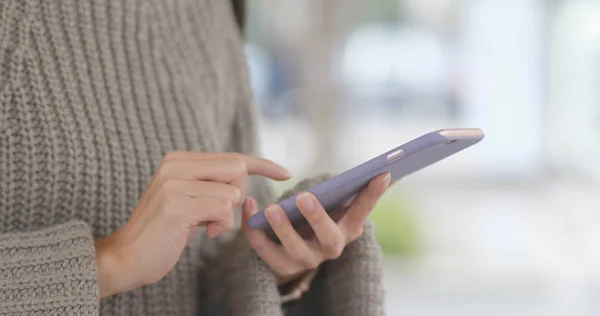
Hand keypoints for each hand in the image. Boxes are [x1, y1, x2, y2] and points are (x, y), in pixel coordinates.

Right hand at [95, 152, 289, 297]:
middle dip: (238, 197)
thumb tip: (243, 180)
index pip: (232, 156)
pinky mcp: (177, 205)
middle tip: (216, 216)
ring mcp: (174, 183)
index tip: (284, 172)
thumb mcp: (186, 198)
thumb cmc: (163, 231)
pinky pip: (223, 209)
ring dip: (226, 217)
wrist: (127, 257)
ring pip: (233, 192)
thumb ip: (209, 183)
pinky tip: (201, 232)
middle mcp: (175, 165)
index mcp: (178, 160)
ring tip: (204, 226)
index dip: (262, 164)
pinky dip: (220, 225)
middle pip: (237, 169)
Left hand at [242, 172, 390, 284]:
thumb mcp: (336, 204)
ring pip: (295, 250)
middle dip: (317, 218)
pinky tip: (249, 206)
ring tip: (271, 208)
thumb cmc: (319, 216)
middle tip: (304, 197)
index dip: (373, 194)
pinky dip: (254, 230)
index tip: (382, 173)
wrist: (293, 251)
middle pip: (328, 238)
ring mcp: (306, 260)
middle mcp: (330, 248)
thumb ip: (353, 189)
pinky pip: (265, 250)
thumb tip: (387, 168)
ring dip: (283, 229)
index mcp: (348, 229)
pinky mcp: (281, 266)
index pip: (363, 212)